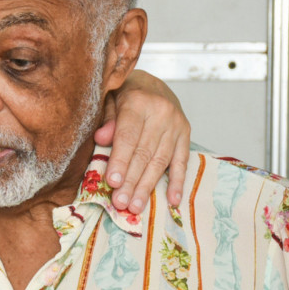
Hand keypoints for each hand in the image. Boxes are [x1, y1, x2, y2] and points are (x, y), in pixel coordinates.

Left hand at [94, 69, 190, 212]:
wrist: (153, 83)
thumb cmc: (125, 94)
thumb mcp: (110, 98)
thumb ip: (107, 119)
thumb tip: (101, 139)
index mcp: (138, 102)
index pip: (128, 136)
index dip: (120, 160)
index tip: (112, 182)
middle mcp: (161, 113)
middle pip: (144, 153)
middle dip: (131, 181)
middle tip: (121, 203)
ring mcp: (177, 124)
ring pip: (160, 161)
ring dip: (148, 186)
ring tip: (136, 206)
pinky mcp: (186, 134)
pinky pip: (182, 161)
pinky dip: (177, 182)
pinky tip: (172, 200)